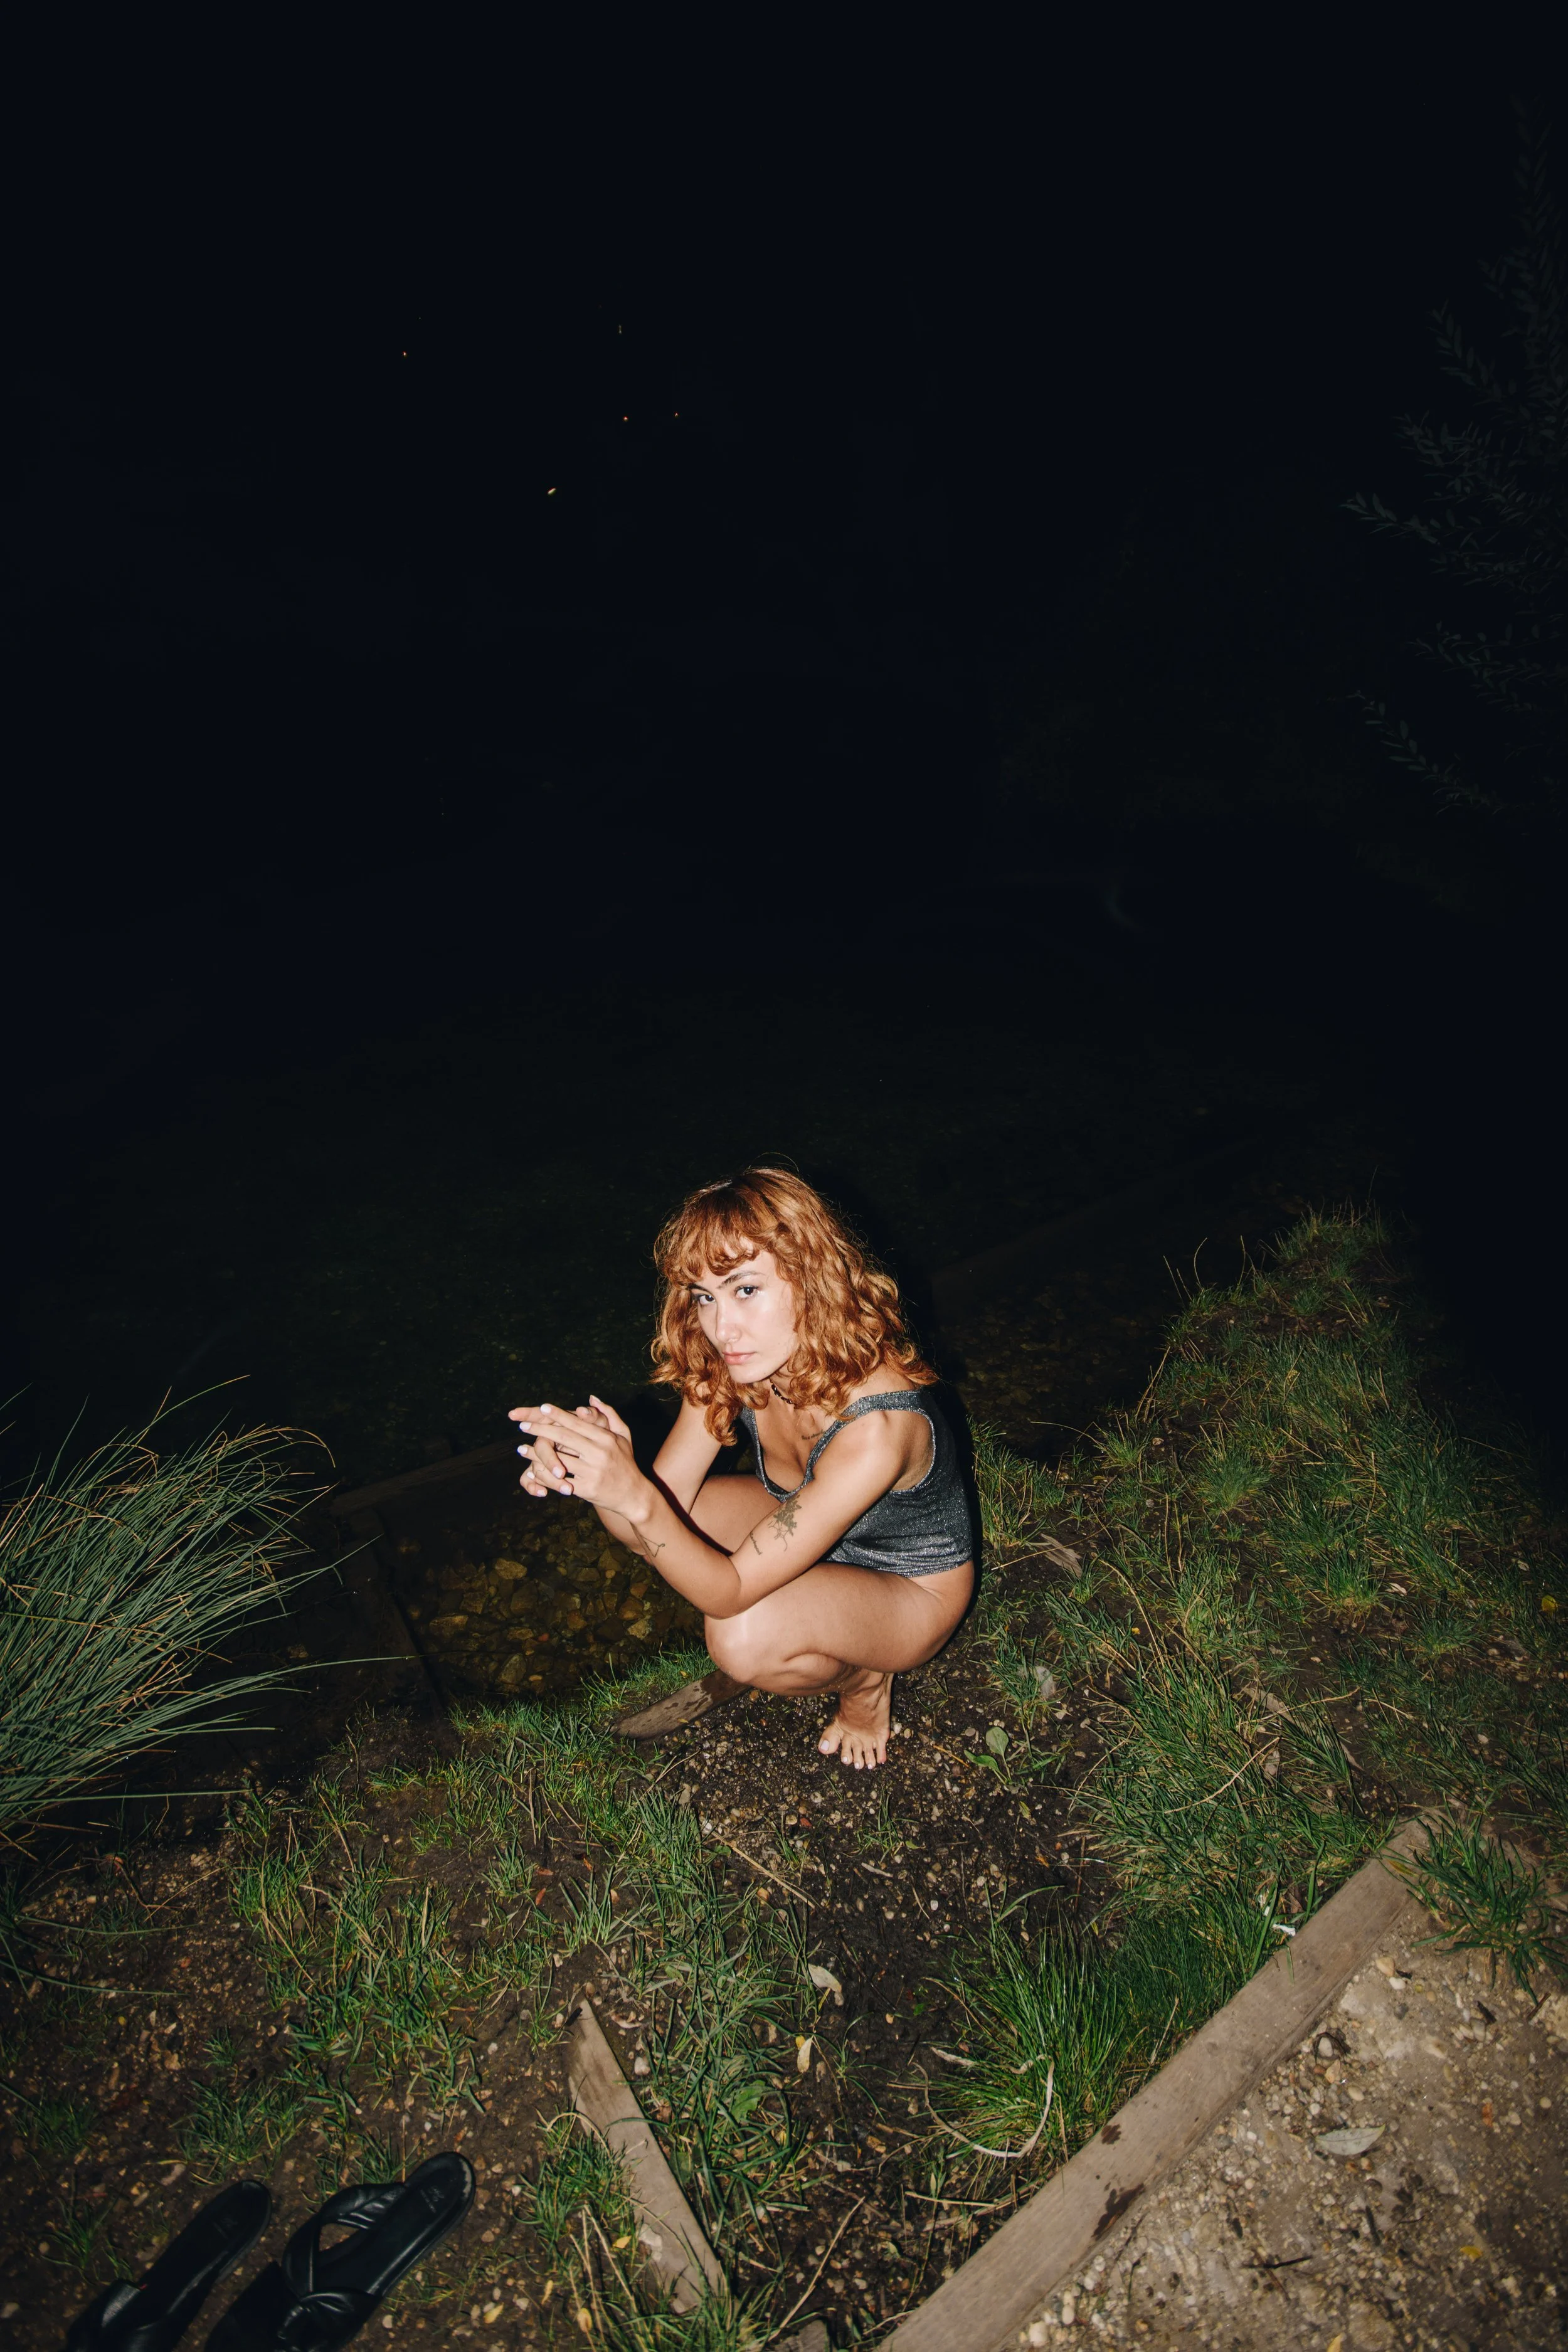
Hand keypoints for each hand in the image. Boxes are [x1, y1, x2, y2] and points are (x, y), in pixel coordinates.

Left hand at [508, 1396, 643, 1515]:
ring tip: (522, 1448)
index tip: (541, 1408)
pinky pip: (560, 1480)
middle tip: (523, 1425)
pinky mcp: (587, 1489)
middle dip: (540, 1429)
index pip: (576, 1422)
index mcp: (605, 1438)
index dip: (557, 1414)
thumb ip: (609, 1414)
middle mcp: (599, 1453)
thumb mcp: (623, 1436)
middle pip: (563, 1437)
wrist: (634, 1495)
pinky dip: (544, 1476)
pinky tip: (533, 1470)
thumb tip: (591, 1398)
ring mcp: (593, 1471)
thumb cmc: (626, 1463)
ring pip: (558, 1459)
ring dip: (536, 1454)